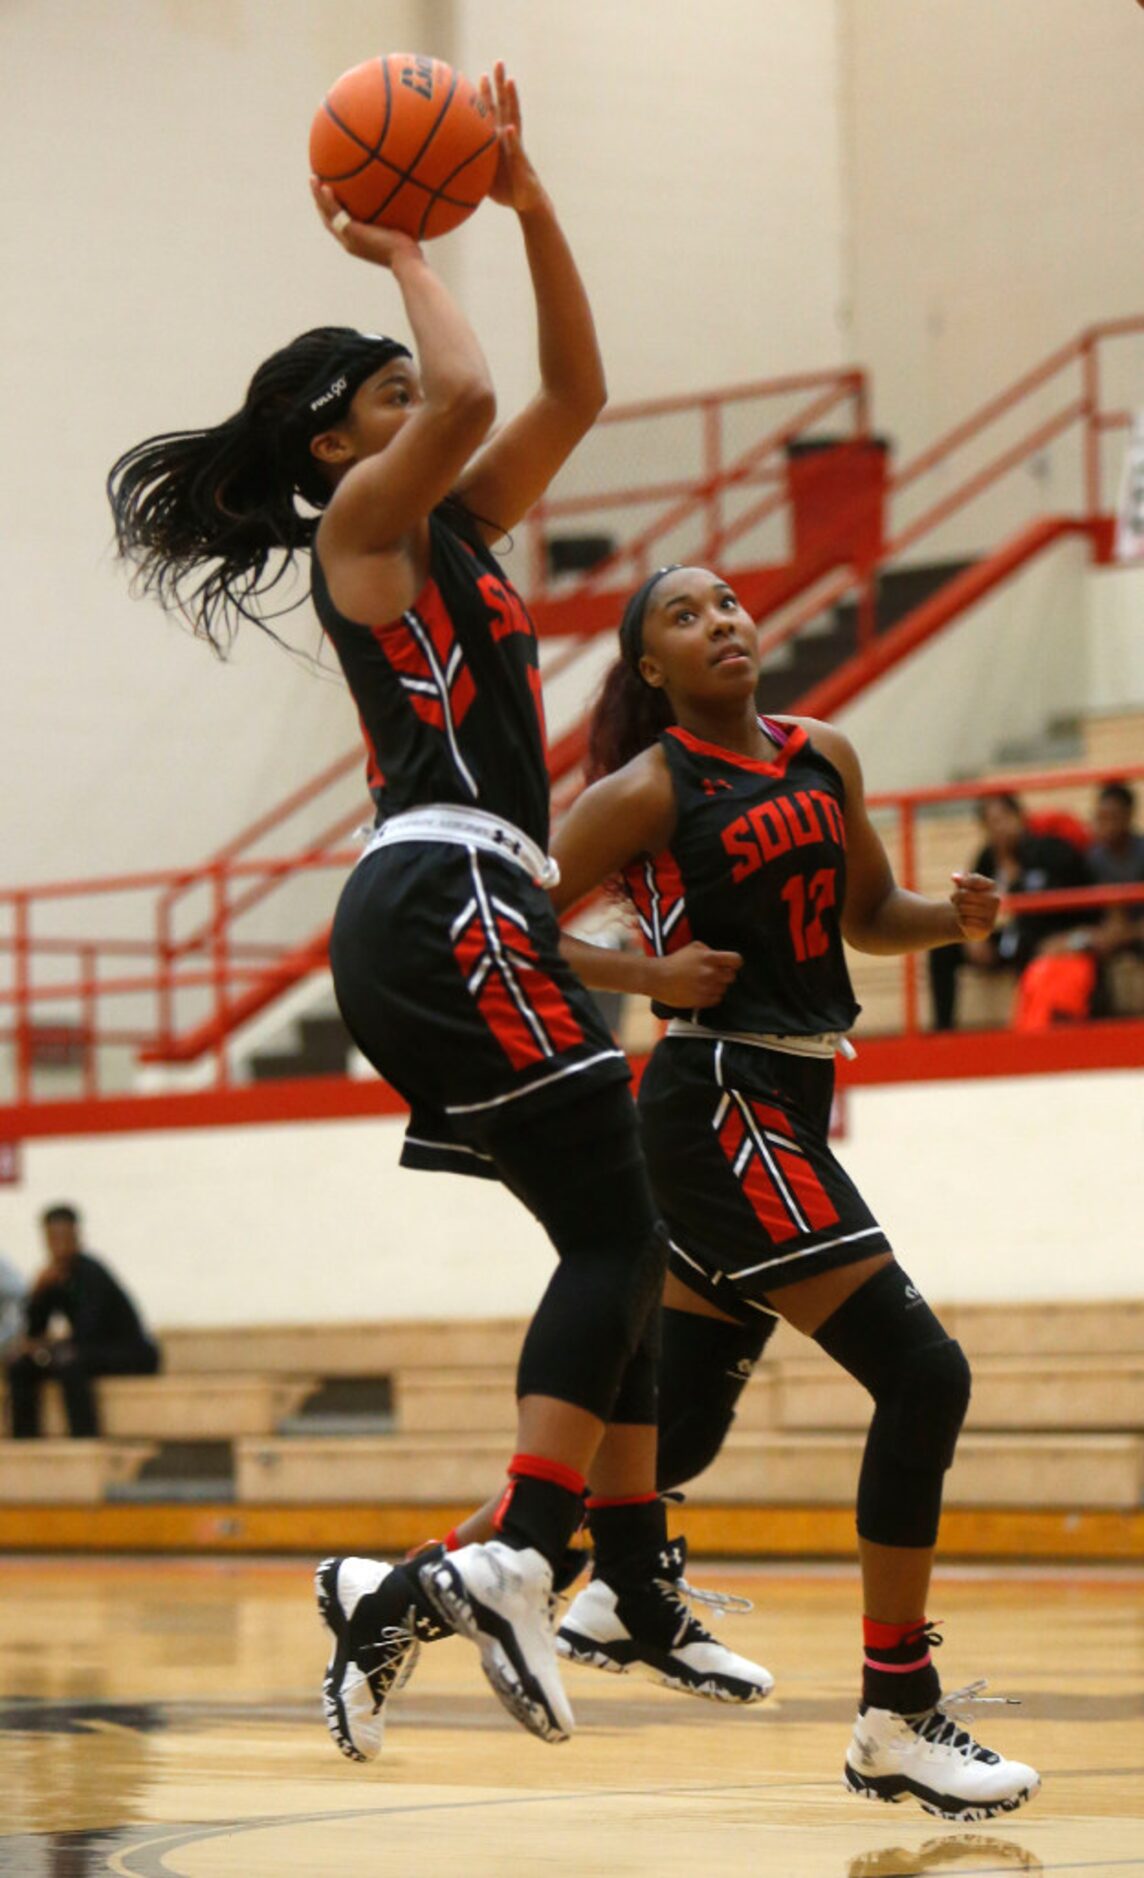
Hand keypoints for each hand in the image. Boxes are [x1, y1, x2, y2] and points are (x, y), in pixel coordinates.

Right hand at [310, 179, 423, 268]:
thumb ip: (399, 219)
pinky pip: (336, 212)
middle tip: (316, 184)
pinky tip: (324, 185)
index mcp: (357, 243)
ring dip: (317, 197)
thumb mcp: (404, 233)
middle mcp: (349, 242)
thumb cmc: (411, 253)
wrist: (407, 262)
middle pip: (328, 219)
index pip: (340, 226)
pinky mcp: (352, 232)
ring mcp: (348, 238)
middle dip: (320, 202)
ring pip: (327, 215)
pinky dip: (327, 199)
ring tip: (312, 179)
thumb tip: (412, 202)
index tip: (330, 196)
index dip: (332, 211)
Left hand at [479, 62, 545, 212]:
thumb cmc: (504, 190)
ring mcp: (516, 146)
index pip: (493, 111)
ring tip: (510, 80)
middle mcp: (508, 137)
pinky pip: (515, 148)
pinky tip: (508, 128)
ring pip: (514, 117)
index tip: (480, 75)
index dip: (487, 94)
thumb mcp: (482, 176)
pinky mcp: (521, 162)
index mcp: (498, 138)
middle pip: (505, 105)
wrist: (527, 202)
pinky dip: (512, 138)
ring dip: (512, 99)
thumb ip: (469, 165)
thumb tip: (443, 164)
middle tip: (499, 62)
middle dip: (501, 84)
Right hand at [649, 940, 742, 1008]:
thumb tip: (719, 957)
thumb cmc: (674, 961)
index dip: (735, 963)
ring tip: (705, 983)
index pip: (736, 961)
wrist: (658, 978)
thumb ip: (708, 950)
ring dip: (717, 986)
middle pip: (732, 977)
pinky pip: (716, 1000)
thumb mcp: (692, 947)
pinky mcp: (702, 1001)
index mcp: (709, 958)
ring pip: (724, 989)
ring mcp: (707, 988)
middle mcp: (711, 973)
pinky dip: (712, 996)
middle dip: (725, 975)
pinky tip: (702, 991)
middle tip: (715, 974)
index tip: (730, 964)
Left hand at [950, 870, 999, 940]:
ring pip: (964, 909)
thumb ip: (960, 881)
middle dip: (956, 898)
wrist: (972, 922)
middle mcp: (995, 899)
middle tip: (955, 902)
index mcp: (992, 886)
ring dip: (958, 910)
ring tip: (961, 911)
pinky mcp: (987, 927)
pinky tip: (965, 921)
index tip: (960, 888)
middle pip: (965, 894)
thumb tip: (955, 877)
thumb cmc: (968, 900)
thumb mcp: (963, 888)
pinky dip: (961, 921)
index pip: (973, 880)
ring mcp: (992, 914)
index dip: (961, 884)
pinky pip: (965, 921)